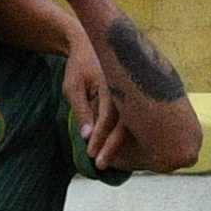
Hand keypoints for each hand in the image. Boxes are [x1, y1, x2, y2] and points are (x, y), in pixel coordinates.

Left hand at [70, 44, 142, 170]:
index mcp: (114, 82)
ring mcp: (135, 91)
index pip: (110, 115)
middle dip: (114, 146)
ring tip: (114, 163)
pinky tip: (122, 149)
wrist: (90, 44)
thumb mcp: (73, 87)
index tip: (92, 154)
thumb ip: (82, 111)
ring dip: (122, 143)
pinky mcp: (136, 96)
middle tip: (102, 166)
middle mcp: (129, 87)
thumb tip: (88, 137)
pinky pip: (134, 119)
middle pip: (126, 123)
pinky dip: (128, 135)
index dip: (101, 137)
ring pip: (134, 123)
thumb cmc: (79, 66)